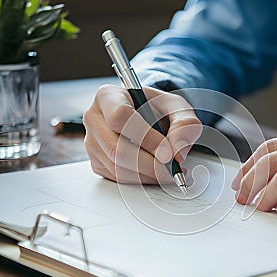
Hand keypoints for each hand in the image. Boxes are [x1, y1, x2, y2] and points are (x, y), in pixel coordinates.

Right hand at [83, 85, 201, 183]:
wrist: (149, 117)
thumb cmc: (158, 108)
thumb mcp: (177, 107)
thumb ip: (184, 124)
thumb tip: (177, 151)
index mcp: (108, 96)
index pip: (120, 117)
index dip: (146, 138)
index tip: (168, 153)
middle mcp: (94, 118)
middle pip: (117, 148)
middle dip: (150, 164)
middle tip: (173, 169)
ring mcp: (92, 143)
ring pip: (117, 167)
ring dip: (148, 175)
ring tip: (170, 171)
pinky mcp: (97, 162)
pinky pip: (118, 178)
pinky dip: (141, 180)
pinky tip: (157, 173)